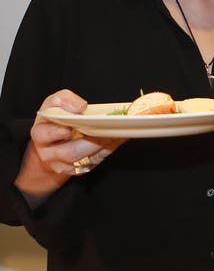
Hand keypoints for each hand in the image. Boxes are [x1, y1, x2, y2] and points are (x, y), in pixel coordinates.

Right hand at [15, 89, 124, 204]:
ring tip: (117, 133)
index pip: (45, 135)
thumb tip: (80, 106)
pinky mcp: (77, 170)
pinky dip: (108, 150)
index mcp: (40, 135)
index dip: (56, 132)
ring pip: (85, 159)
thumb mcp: (53, 104)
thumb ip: (63, 99)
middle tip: (106, 129)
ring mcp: (63, 165)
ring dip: (104, 146)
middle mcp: (49, 154)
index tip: (68, 128)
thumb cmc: (54, 120)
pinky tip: (117, 139)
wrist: (51, 144)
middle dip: (90, 141)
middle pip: (70, 152)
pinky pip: (94, 162)